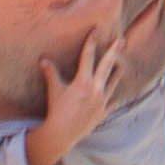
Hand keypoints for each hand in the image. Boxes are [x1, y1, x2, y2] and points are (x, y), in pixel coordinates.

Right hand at [31, 26, 118, 163]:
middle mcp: (95, 89)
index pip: (87, 57)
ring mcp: (102, 101)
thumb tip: (43, 59)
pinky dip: (114, 98)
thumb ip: (50, 74)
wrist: (62, 133)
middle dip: (114, 51)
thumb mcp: (54, 90)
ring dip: (118, 72)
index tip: (96, 30)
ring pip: (114, 82)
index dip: (91, 42)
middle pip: (107, 66)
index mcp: (83, 82)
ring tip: (122, 64)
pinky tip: (118, 96)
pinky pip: (112, 103)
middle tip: (122, 39)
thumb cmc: (56, 110)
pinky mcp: (103, 112)